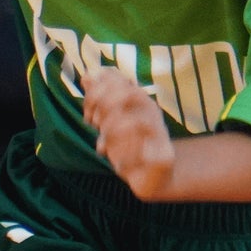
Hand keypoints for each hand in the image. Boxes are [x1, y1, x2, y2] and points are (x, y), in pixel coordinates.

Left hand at [82, 69, 174, 199]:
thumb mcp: (110, 120)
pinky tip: (117, 164)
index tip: (87, 112)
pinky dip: (125, 160)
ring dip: (112, 131)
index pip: (119, 80)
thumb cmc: (128, 143)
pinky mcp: (164, 158)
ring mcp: (160, 134)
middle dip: (105, 106)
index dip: (97, 91)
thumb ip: (99, 97)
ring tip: (102, 144)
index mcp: (139, 100)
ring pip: (138, 122)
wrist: (153, 175)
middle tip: (92, 123)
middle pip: (132, 94)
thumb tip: (87, 75)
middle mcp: (151, 113)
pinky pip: (145, 155)